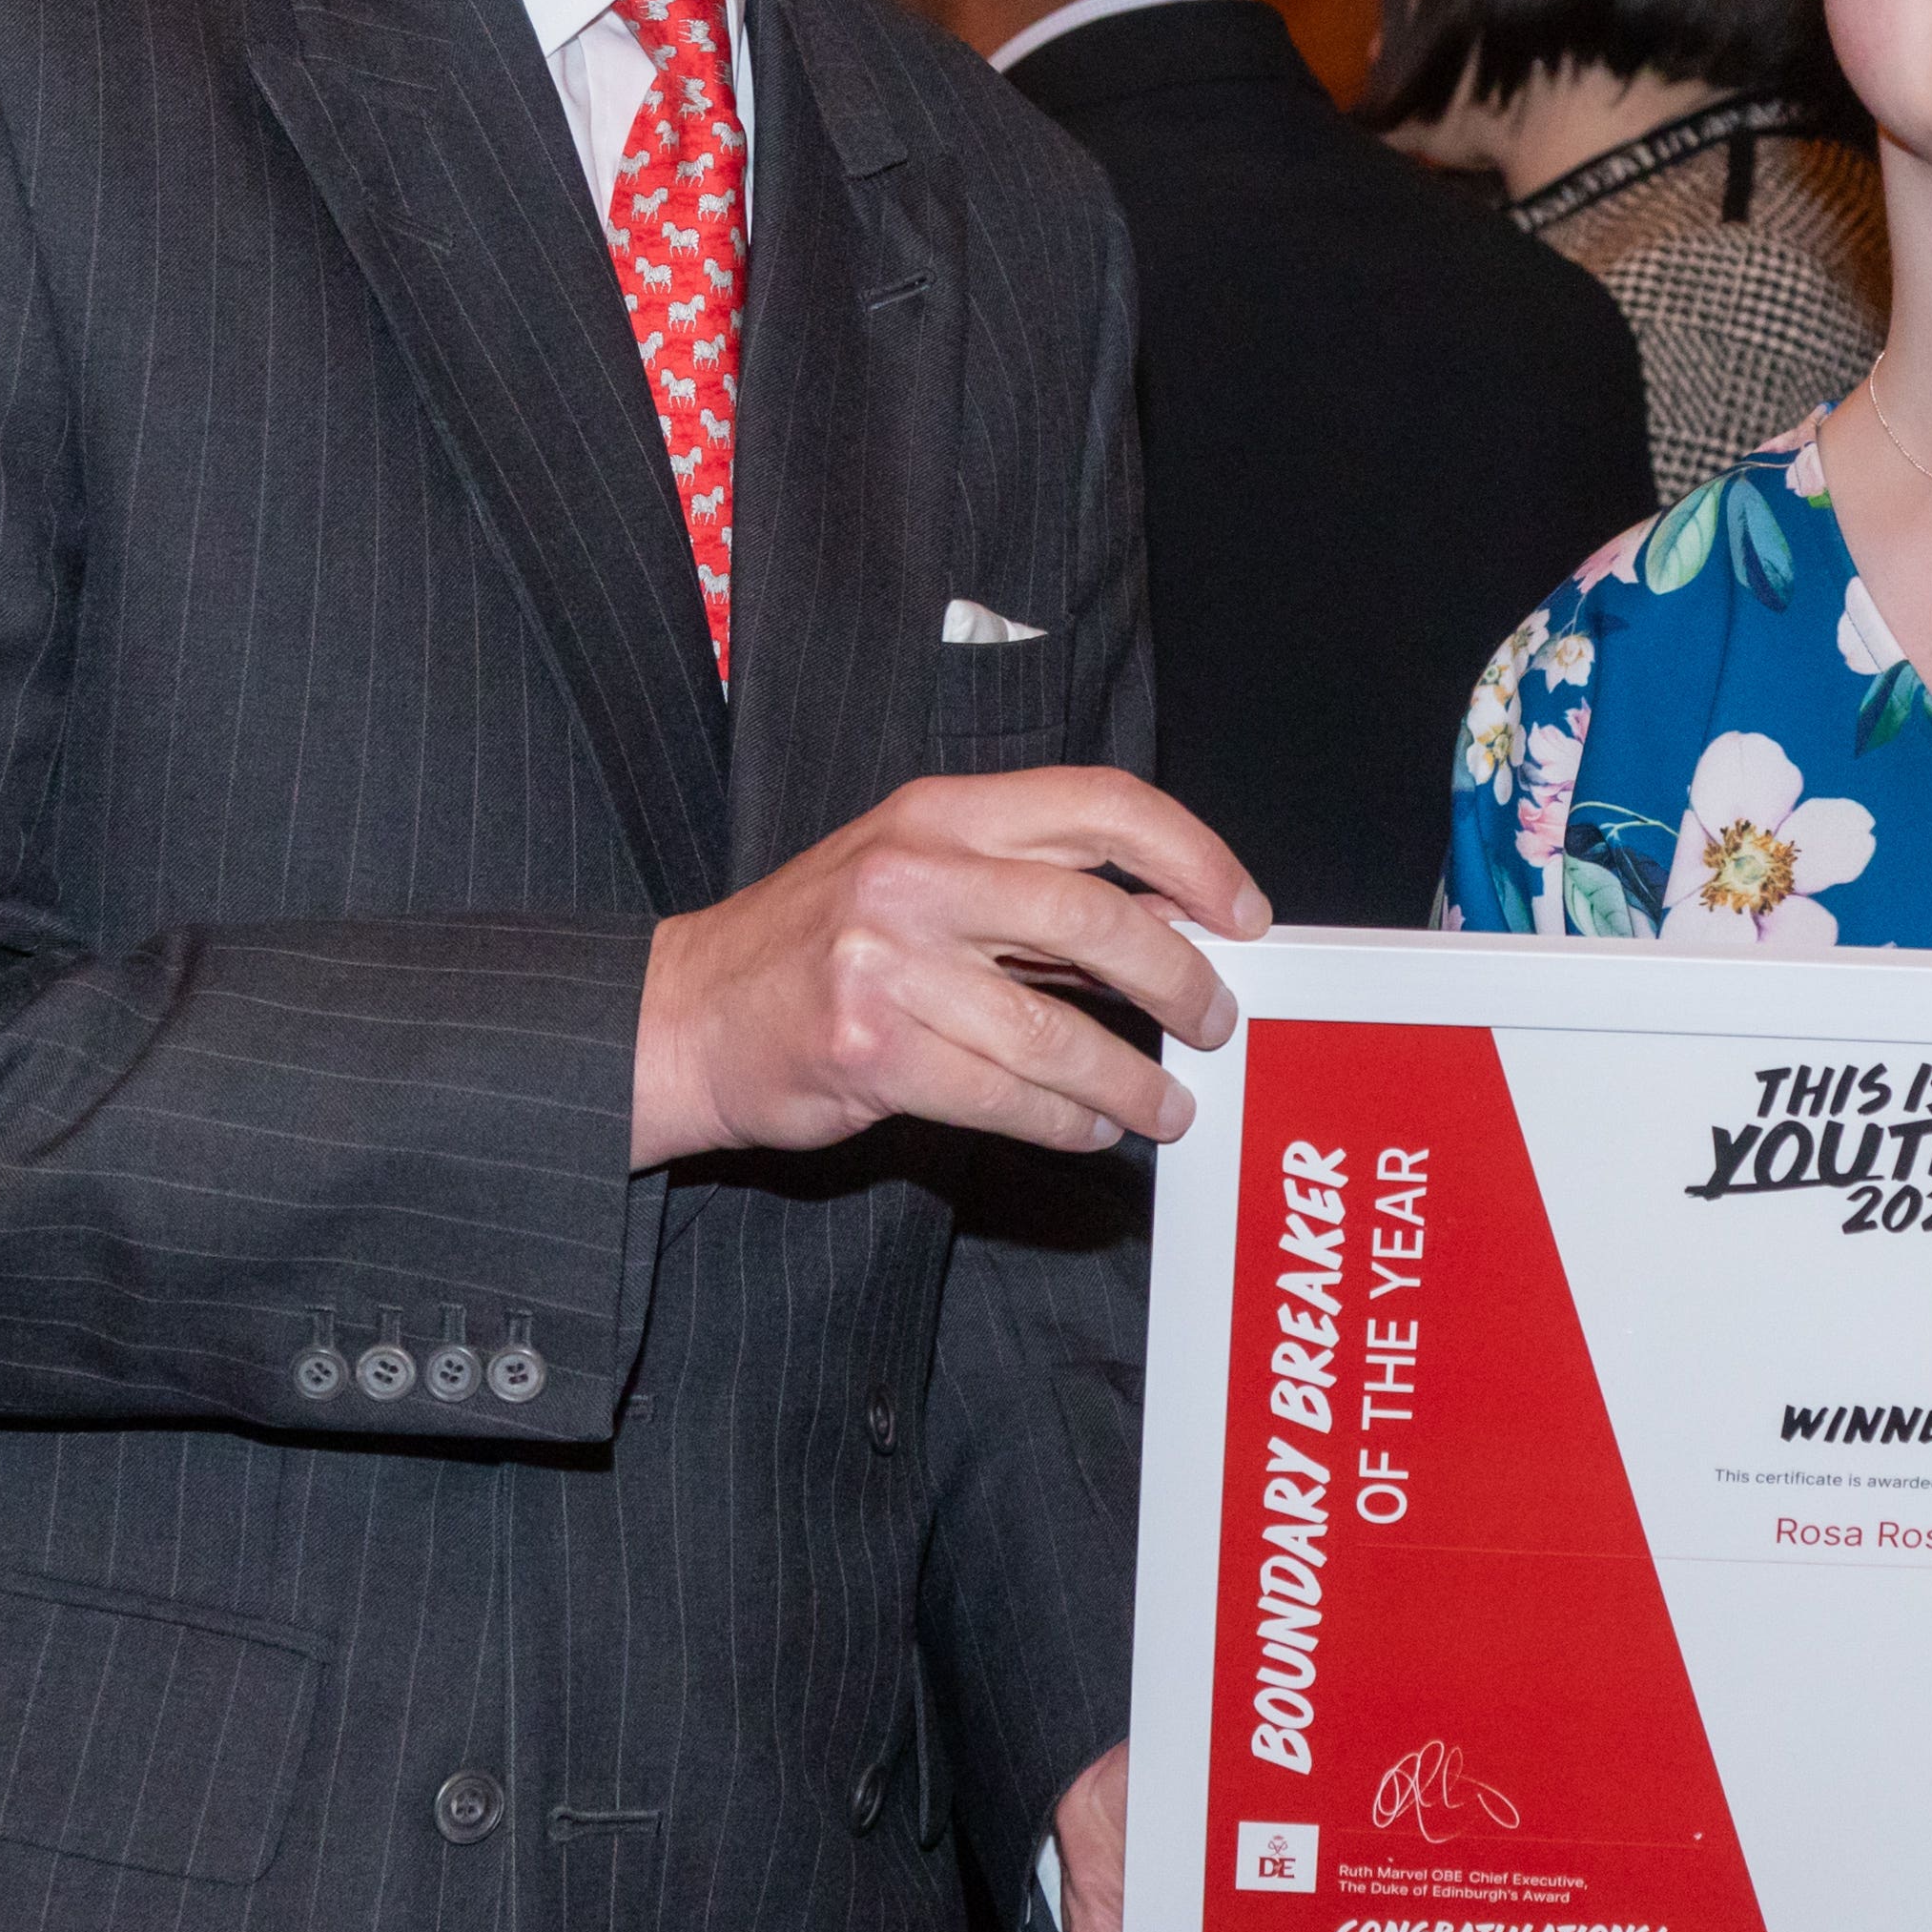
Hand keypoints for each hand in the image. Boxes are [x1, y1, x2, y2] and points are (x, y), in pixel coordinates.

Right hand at [631, 770, 1266, 1167]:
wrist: (688, 1014)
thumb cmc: (818, 945)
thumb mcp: (920, 872)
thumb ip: (1031, 882)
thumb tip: (1176, 916)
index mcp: (943, 811)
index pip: (1102, 803)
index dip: (1193, 853)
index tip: (1244, 913)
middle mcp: (917, 872)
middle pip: (1096, 917)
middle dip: (1179, 980)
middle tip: (1215, 1023)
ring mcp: (887, 962)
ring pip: (1056, 1030)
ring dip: (1131, 1079)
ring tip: (1167, 1106)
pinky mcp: (868, 1050)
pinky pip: (1005, 1094)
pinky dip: (1066, 1120)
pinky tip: (1090, 1129)